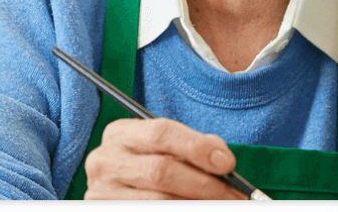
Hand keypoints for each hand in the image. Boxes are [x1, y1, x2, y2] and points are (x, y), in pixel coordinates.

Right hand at [83, 118, 245, 199]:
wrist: (122, 190)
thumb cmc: (149, 168)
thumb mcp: (164, 150)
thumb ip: (192, 147)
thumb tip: (223, 160)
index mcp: (120, 133)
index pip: (162, 132)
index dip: (198, 147)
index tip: (228, 163)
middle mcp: (105, 161)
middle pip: (162, 170)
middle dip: (205, 184)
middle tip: (234, 195)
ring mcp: (102, 192)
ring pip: (160, 200)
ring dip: (197, 202)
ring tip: (221, 203)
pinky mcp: (106, 211)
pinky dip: (184, 210)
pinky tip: (197, 207)